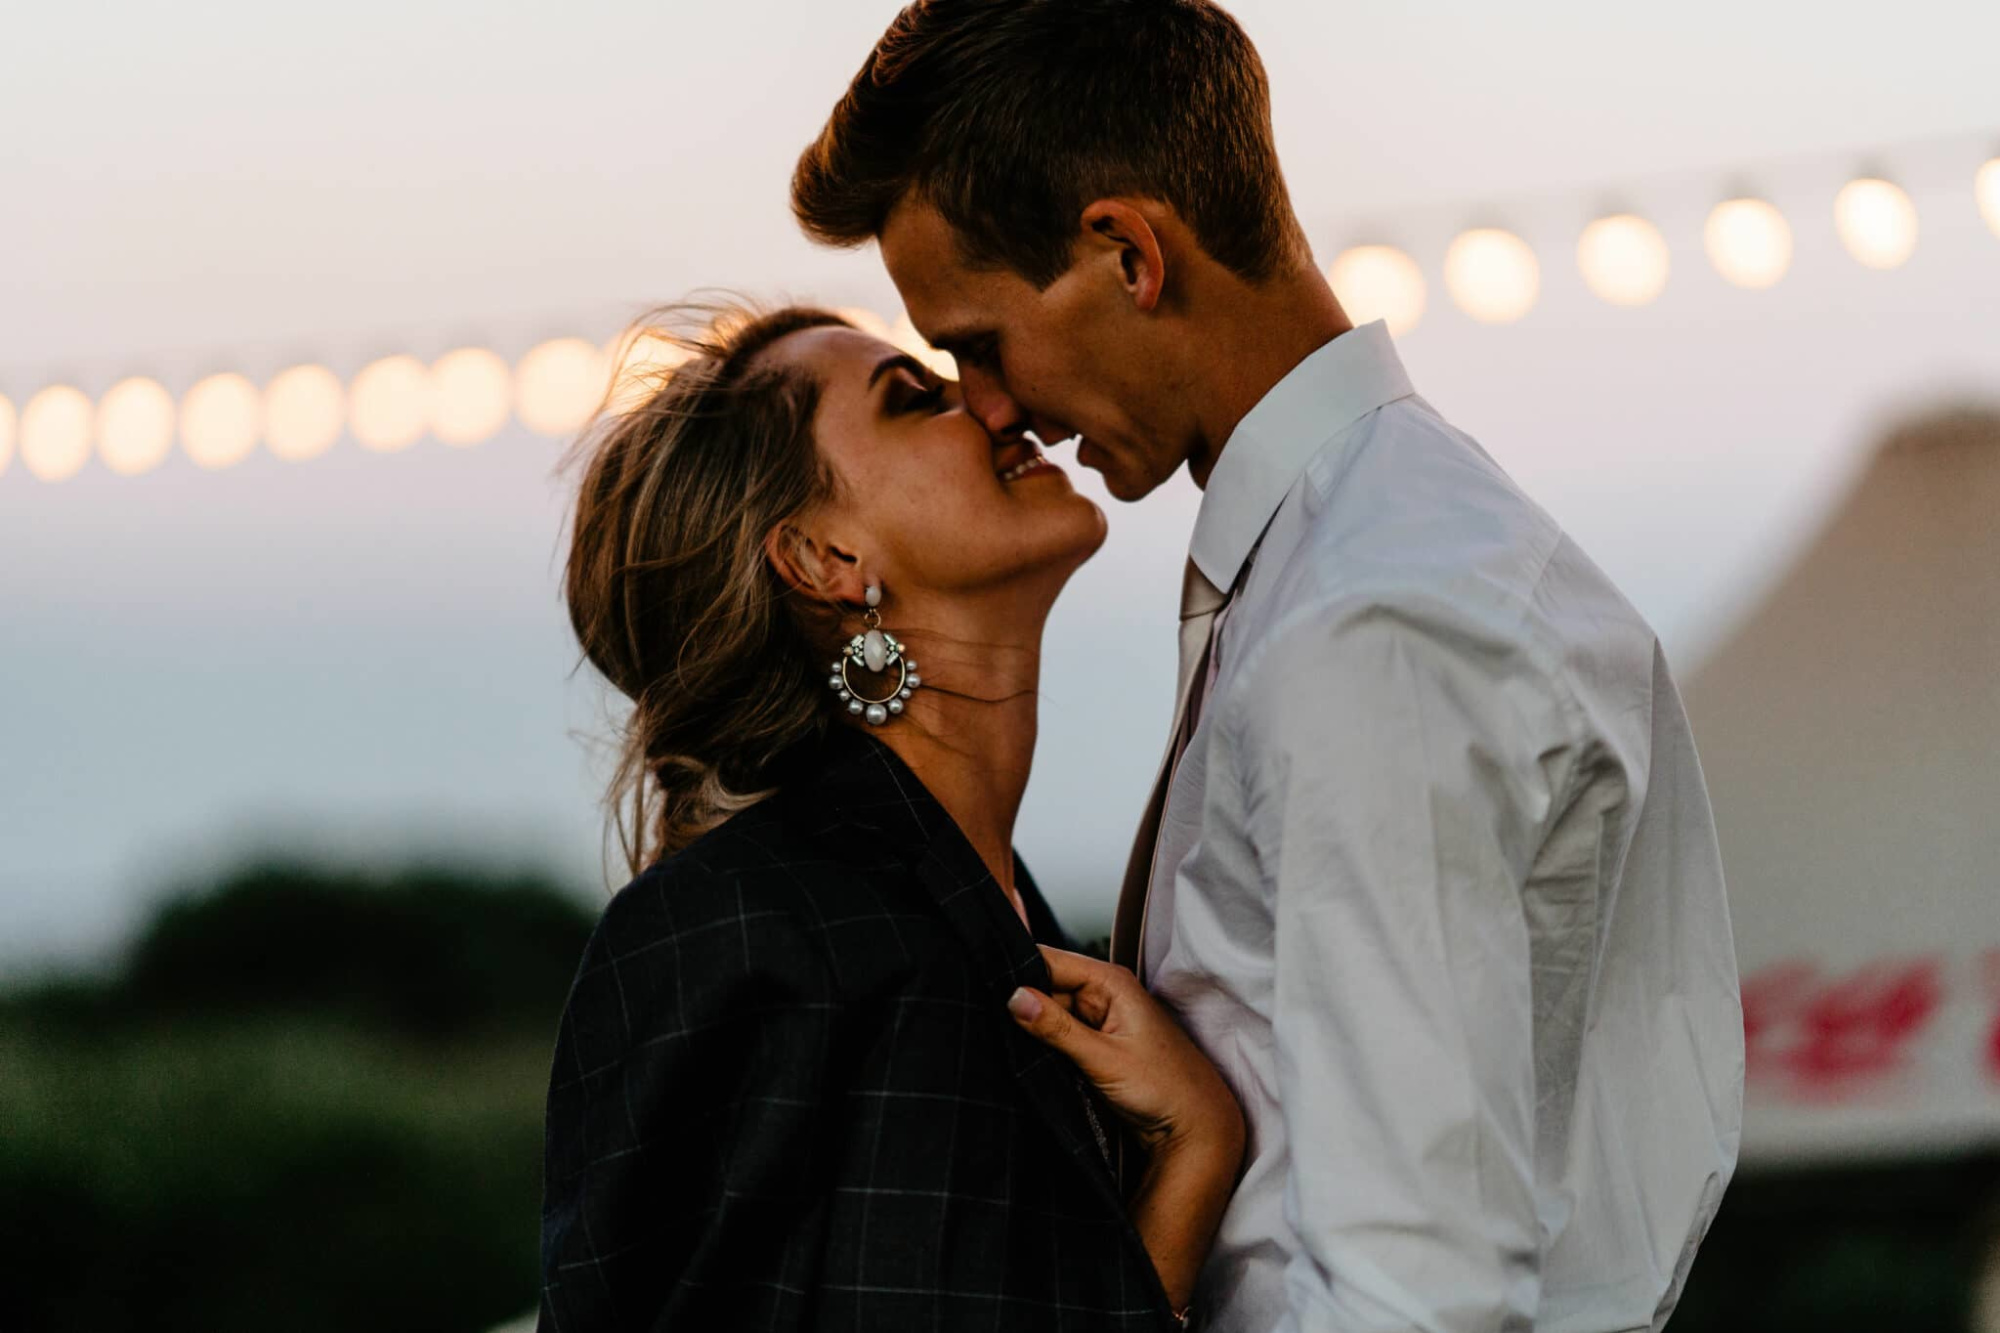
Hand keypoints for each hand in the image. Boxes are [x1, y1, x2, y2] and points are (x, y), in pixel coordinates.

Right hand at [1007, 945, 1243, 1160]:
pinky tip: (1029, 1058)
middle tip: (988, 1023)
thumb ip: (1056, 1028)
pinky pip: (1058, 1036)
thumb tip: (1014, 997)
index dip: (1016, 970)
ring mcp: (1098, 1020)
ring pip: (1047, 1014)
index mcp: (1110, 982)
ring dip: (1031, 1029)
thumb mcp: (1104, 1059)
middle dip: (1020, 1004)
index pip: (1050, 960)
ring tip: (1009, 1045)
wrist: (1195, 1130)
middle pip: (1044, 986)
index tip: (982, 986)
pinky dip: (1043, 1047)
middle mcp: (1104, 994)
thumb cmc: (1166, 1089)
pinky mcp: (1094, 1045)